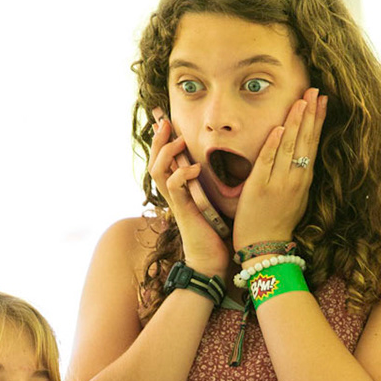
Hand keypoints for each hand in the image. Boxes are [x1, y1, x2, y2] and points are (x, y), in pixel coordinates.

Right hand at [148, 110, 230, 276]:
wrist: (213, 260)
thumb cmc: (216, 231)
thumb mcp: (214, 199)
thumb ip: (212, 181)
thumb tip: (226, 161)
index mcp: (180, 188)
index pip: (164, 159)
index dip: (162, 140)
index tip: (167, 120)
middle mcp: (173, 193)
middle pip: (154, 161)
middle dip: (158, 139)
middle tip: (165, 121)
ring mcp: (176, 202)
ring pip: (157, 170)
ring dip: (166, 152)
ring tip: (179, 141)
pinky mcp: (183, 211)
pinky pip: (173, 187)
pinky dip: (182, 174)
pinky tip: (195, 168)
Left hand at [230, 88, 326, 254]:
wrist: (265, 248)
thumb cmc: (278, 223)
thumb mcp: (295, 197)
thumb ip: (297, 174)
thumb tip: (300, 153)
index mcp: (304, 179)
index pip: (313, 143)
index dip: (318, 120)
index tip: (322, 99)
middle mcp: (296, 179)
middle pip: (305, 140)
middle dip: (310, 113)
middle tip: (315, 90)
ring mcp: (279, 183)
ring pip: (289, 146)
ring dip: (296, 122)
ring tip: (302, 100)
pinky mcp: (260, 188)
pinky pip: (268, 161)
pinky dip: (274, 145)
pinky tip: (280, 128)